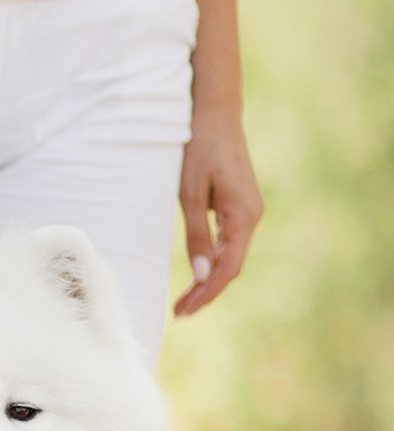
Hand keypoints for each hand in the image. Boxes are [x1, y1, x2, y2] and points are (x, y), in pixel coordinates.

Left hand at [174, 106, 261, 317]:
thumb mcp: (190, 194)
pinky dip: (214, 262)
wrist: (214, 117)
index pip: (228, 268)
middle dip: (206, 293)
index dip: (206, 294)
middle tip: (178, 314)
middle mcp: (252, 216)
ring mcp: (249, 211)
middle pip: (231, 267)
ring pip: (232, 257)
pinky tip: (197, 275)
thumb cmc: (198, 151)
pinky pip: (230, 243)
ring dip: (209, 281)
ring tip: (184, 302)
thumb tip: (203, 275)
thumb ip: (197, 235)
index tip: (183, 311)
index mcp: (243, 215)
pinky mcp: (240, 207)